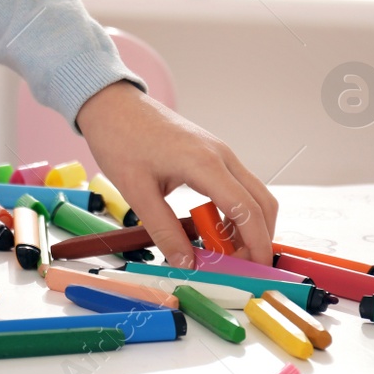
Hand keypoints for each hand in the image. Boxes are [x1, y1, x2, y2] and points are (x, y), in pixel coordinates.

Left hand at [75, 80, 277, 267]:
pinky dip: (233, 210)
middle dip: (259, 237)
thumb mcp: (136, 191)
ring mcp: (219, 152)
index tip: (256, 270)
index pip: (248, 210)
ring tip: (222, 251)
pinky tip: (212, 228)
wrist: (112, 103)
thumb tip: (186, 262)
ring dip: (247, 224)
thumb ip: (163, 229)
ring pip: (252, 194)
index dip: (257, 244)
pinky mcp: (212, 153)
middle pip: (262, 202)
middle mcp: (221, 155)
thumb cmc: (120, 140)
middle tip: (240, 265)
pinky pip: (236, 186)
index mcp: (205, 163)